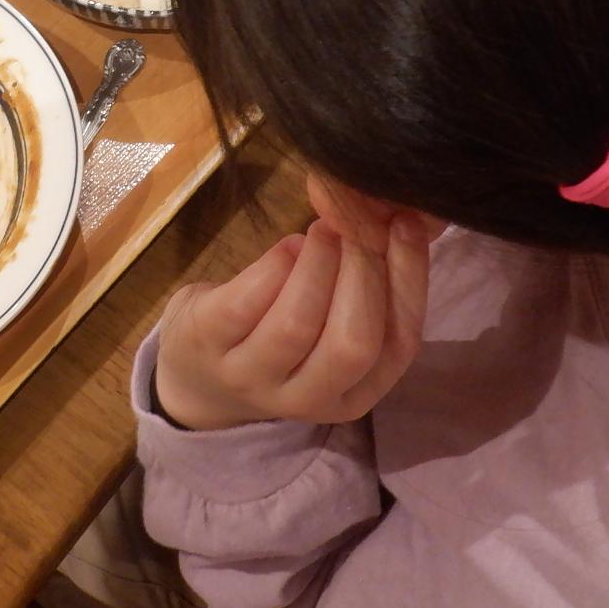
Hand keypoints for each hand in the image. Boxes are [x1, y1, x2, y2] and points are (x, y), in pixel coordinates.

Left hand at [153, 185, 433, 431]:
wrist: (200, 375)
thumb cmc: (282, 333)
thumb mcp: (333, 321)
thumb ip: (369, 280)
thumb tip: (397, 209)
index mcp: (355, 393)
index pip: (399, 344)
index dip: (408, 279)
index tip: (407, 222)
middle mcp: (308, 398)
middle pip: (352, 343)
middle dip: (363, 271)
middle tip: (357, 222)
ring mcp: (251, 376)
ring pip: (295, 324)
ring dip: (318, 263)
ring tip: (323, 228)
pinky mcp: (206, 343)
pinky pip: (245, 303)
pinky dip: (276, 265)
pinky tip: (289, 246)